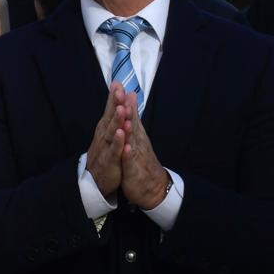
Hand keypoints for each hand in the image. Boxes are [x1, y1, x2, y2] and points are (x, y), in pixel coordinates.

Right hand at [85, 83, 131, 197]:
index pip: (109, 110)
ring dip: (117, 121)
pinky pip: (115, 151)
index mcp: (104, 129)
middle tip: (118, 90)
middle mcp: (103, 136)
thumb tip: (118, 101)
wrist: (93, 181)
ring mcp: (105, 148)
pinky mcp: (109, 161)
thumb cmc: (103, 154)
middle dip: (114, 104)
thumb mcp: (108, 135)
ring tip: (122, 109)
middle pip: (109, 117)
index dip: (113, 97)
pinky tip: (122, 134)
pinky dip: (118, 143)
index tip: (117, 83)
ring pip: (112, 132)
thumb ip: (112, 118)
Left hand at [119, 94, 169, 208]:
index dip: (124, 101)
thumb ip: (134, 119)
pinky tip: (126, 147)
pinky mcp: (134, 171)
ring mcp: (137, 156)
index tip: (118, 86)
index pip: (130, 115)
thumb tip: (131, 99)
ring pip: (132, 141)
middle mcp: (138, 143)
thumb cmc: (142, 160)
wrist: (154, 187)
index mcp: (137, 135)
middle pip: (132, 124)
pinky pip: (131, 162)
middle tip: (122, 93)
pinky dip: (129, 154)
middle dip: (127, 109)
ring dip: (129, 128)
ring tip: (126, 116)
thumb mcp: (137, 138)